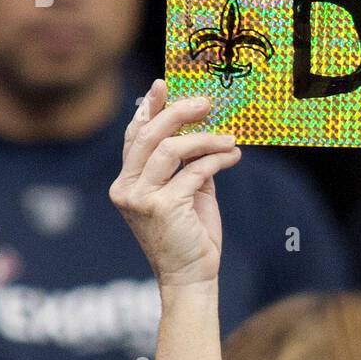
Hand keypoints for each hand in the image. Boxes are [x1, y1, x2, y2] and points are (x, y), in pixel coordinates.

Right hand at [109, 79, 240, 288]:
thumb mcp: (185, 191)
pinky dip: (217, 160)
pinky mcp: (163, 208)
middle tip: (206, 102)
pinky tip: (233, 156)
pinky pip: (194, 172)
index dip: (149, 109)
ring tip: (230, 138)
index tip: (164, 85)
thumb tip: (201, 126)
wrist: (192, 275)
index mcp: (127, 182)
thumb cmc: (190, 233)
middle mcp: (127, 188)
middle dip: (178, 113)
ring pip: (171, 150)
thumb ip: (185, 163)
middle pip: (149, 136)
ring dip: (205, 139)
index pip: (135, 137)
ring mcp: (141, 199)